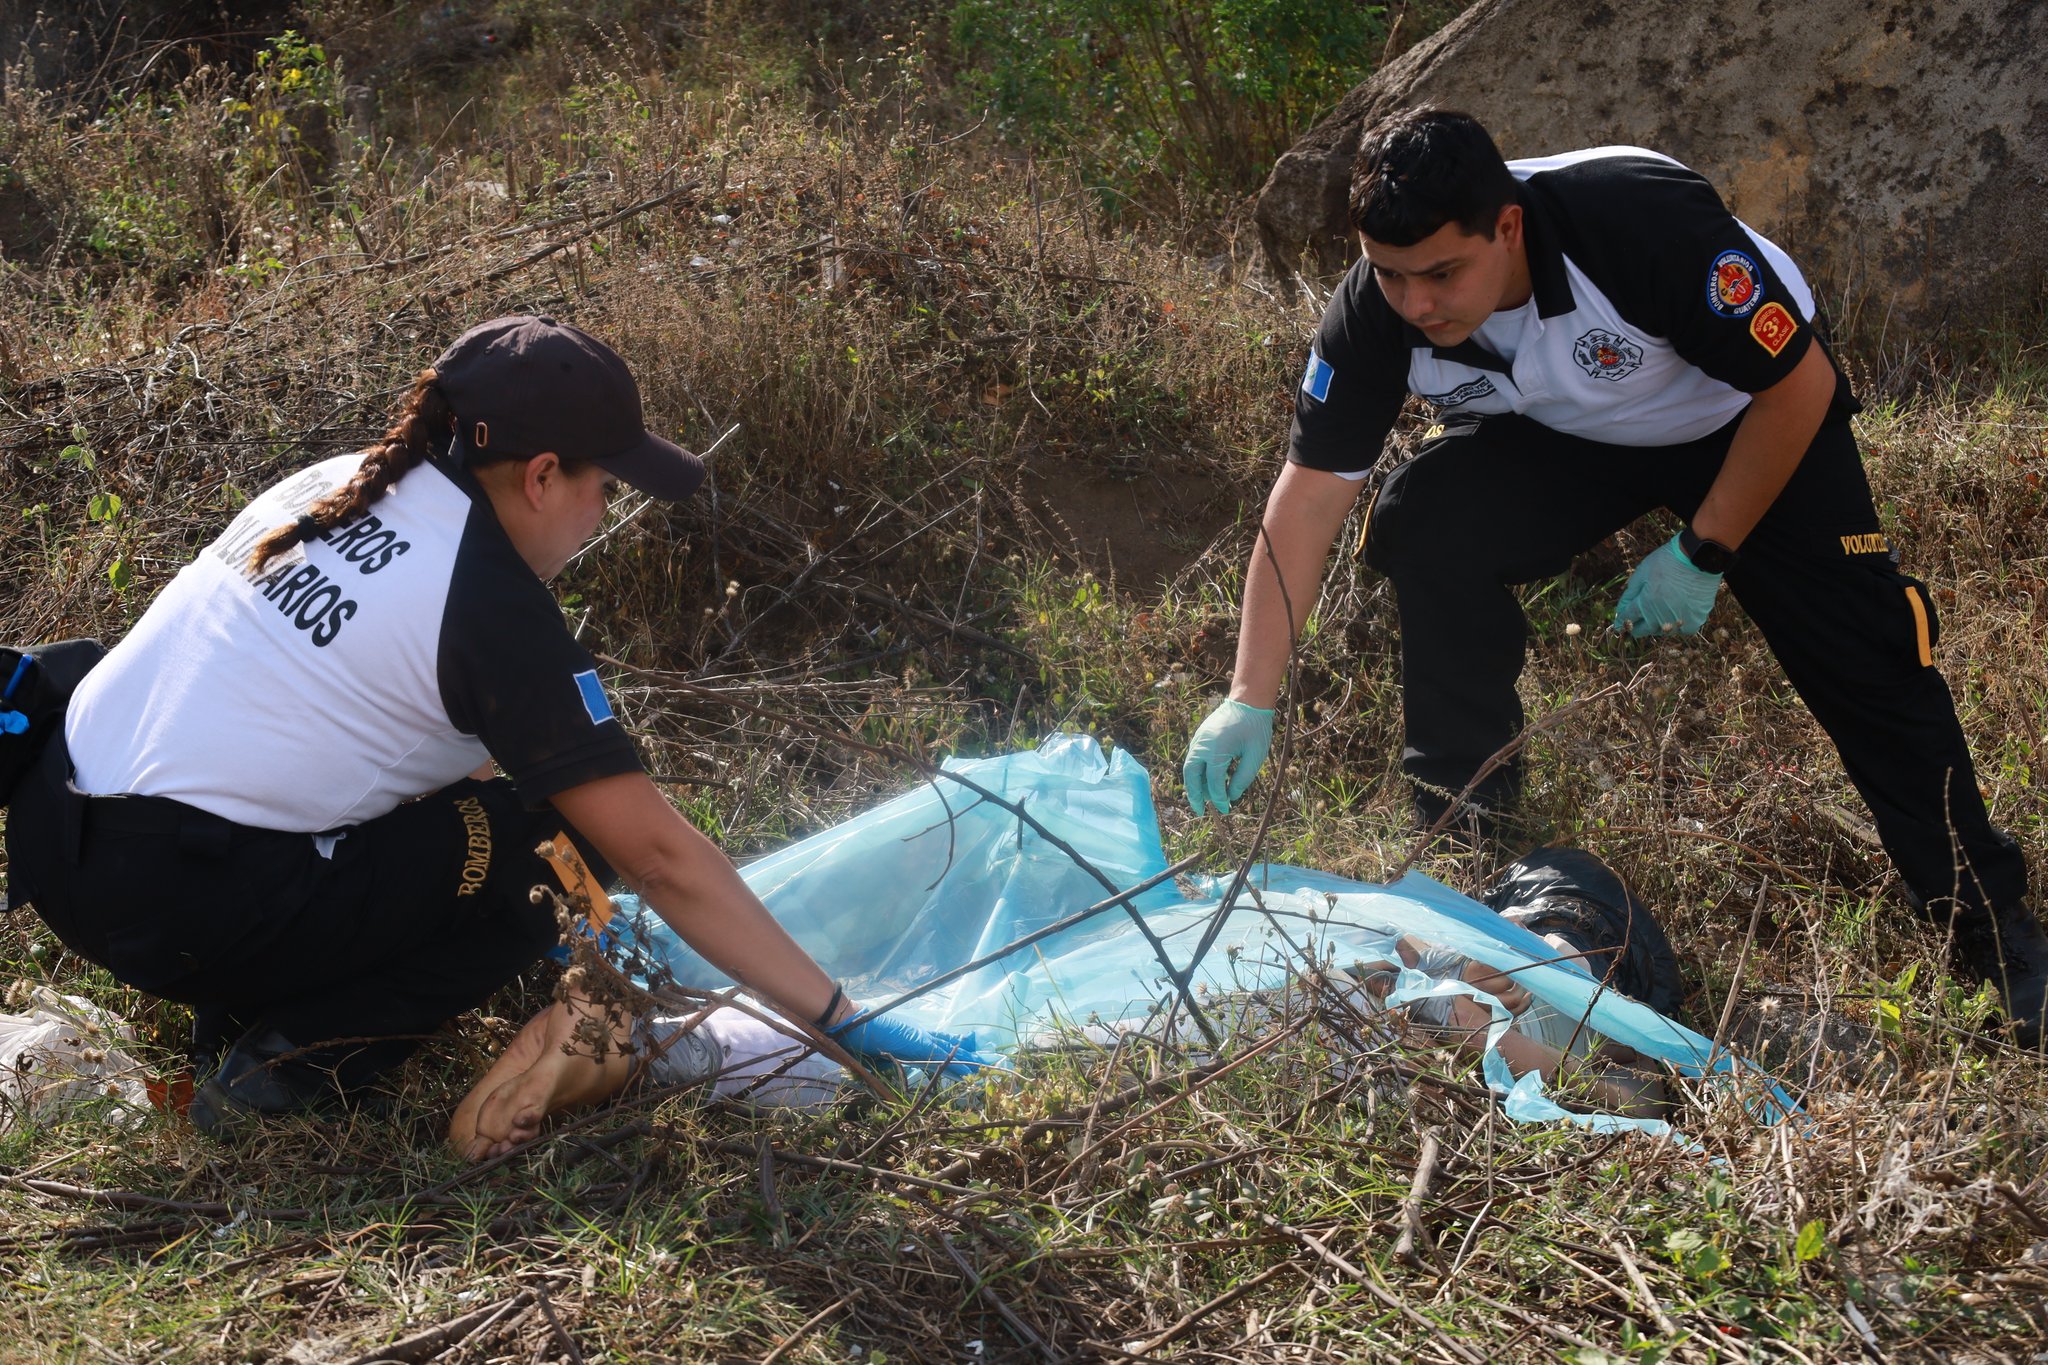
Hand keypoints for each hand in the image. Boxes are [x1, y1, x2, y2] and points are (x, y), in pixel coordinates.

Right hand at [829, 1009, 1003, 1079]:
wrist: (855, 1023)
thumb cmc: (863, 1033)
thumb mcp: (881, 1046)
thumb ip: (890, 1054)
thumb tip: (891, 1062)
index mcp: (915, 1035)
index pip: (942, 1041)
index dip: (958, 1045)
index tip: (973, 1046)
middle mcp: (923, 1036)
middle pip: (953, 1044)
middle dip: (971, 1053)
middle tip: (991, 1059)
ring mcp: (922, 1039)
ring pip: (954, 1050)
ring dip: (972, 1059)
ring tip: (991, 1065)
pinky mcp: (920, 1044)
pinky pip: (944, 1055)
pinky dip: (959, 1062)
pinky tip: (972, 1069)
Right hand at [1182, 698, 1274, 814]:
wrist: (1248, 700)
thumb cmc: (1255, 728)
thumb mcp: (1255, 756)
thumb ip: (1243, 778)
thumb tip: (1232, 796)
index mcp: (1216, 751)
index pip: (1214, 783)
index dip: (1220, 798)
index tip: (1226, 809)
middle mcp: (1202, 746)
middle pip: (1192, 776)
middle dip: (1195, 796)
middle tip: (1200, 811)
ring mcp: (1199, 740)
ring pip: (1190, 768)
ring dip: (1195, 784)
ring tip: (1203, 799)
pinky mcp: (1200, 737)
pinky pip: (1194, 758)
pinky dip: (1197, 772)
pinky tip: (1206, 781)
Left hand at [1612, 532, 1722, 637]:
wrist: (1698, 557)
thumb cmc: (1668, 561)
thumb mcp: (1642, 571)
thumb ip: (1631, 591)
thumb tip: (1622, 607)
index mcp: (1645, 604)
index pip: (1627, 619)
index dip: (1622, 619)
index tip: (1621, 620)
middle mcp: (1660, 617)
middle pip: (1642, 630)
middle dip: (1636, 626)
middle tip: (1636, 622)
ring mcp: (1678, 620)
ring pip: (1662, 632)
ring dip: (1657, 626)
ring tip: (1658, 615)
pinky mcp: (1696, 619)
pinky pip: (1683, 631)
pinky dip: (1679, 627)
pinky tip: (1677, 617)